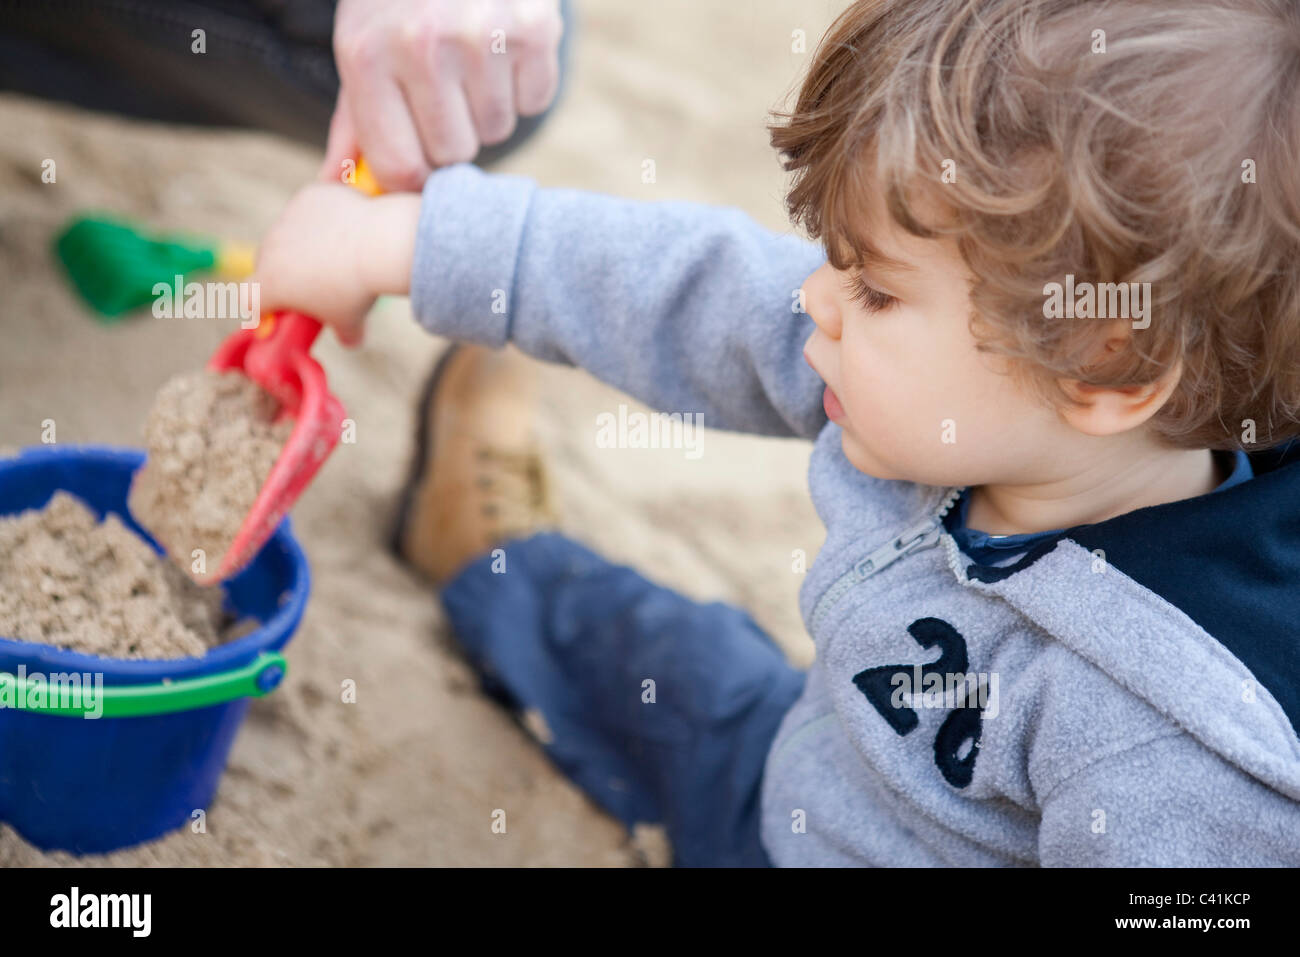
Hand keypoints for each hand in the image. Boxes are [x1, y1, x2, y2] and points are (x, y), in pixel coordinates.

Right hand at [250, 183, 421, 346]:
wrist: (377, 246)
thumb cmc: (357, 290)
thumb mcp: (350, 322)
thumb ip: (346, 334)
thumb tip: (352, 341)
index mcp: (269, 284)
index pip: (250, 300)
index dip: (262, 308)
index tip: (277, 312)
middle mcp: (270, 249)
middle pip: (267, 262)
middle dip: (285, 272)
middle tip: (313, 282)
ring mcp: (287, 218)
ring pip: (290, 232)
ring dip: (304, 242)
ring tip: (337, 253)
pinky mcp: (308, 196)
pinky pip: (311, 209)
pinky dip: (323, 218)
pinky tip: (346, 228)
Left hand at [322, 0, 562, 190]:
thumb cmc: (399, 2)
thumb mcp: (362, 47)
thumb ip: (353, 122)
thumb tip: (336, 185)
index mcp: (367, 56)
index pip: (403, 168)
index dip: (418, 171)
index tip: (421, 154)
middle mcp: (421, 45)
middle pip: (454, 154)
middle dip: (455, 133)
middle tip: (447, 89)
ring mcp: (479, 36)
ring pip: (497, 129)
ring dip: (489, 107)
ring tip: (474, 59)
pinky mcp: (532, 28)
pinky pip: (535, 101)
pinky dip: (524, 82)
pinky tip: (503, 46)